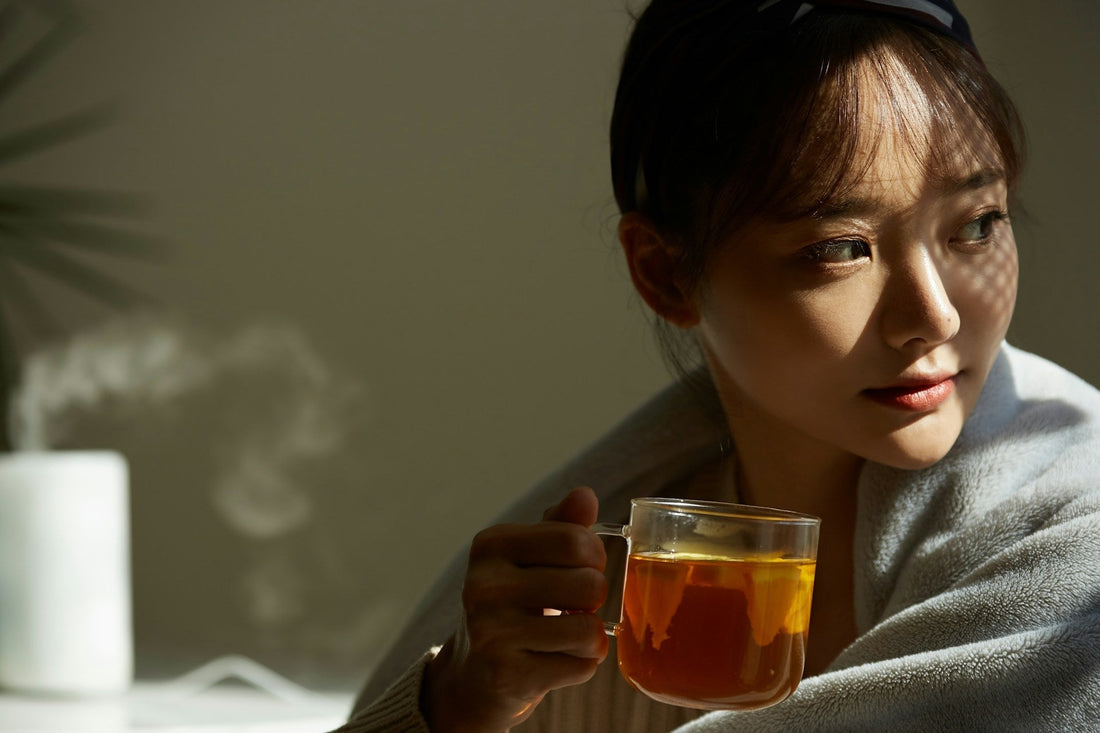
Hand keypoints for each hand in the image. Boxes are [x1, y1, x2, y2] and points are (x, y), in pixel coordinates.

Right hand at [421, 487, 608, 731]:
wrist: (471, 676)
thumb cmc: (510, 607)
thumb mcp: (529, 559)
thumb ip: (560, 526)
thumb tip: (585, 495)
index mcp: (491, 545)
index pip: (575, 540)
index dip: (595, 556)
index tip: (584, 568)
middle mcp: (484, 585)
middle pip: (589, 584)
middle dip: (595, 599)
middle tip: (575, 606)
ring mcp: (492, 632)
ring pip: (588, 629)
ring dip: (591, 636)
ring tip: (568, 635)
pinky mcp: (507, 675)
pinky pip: (581, 666)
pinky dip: (581, 665)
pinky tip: (556, 661)